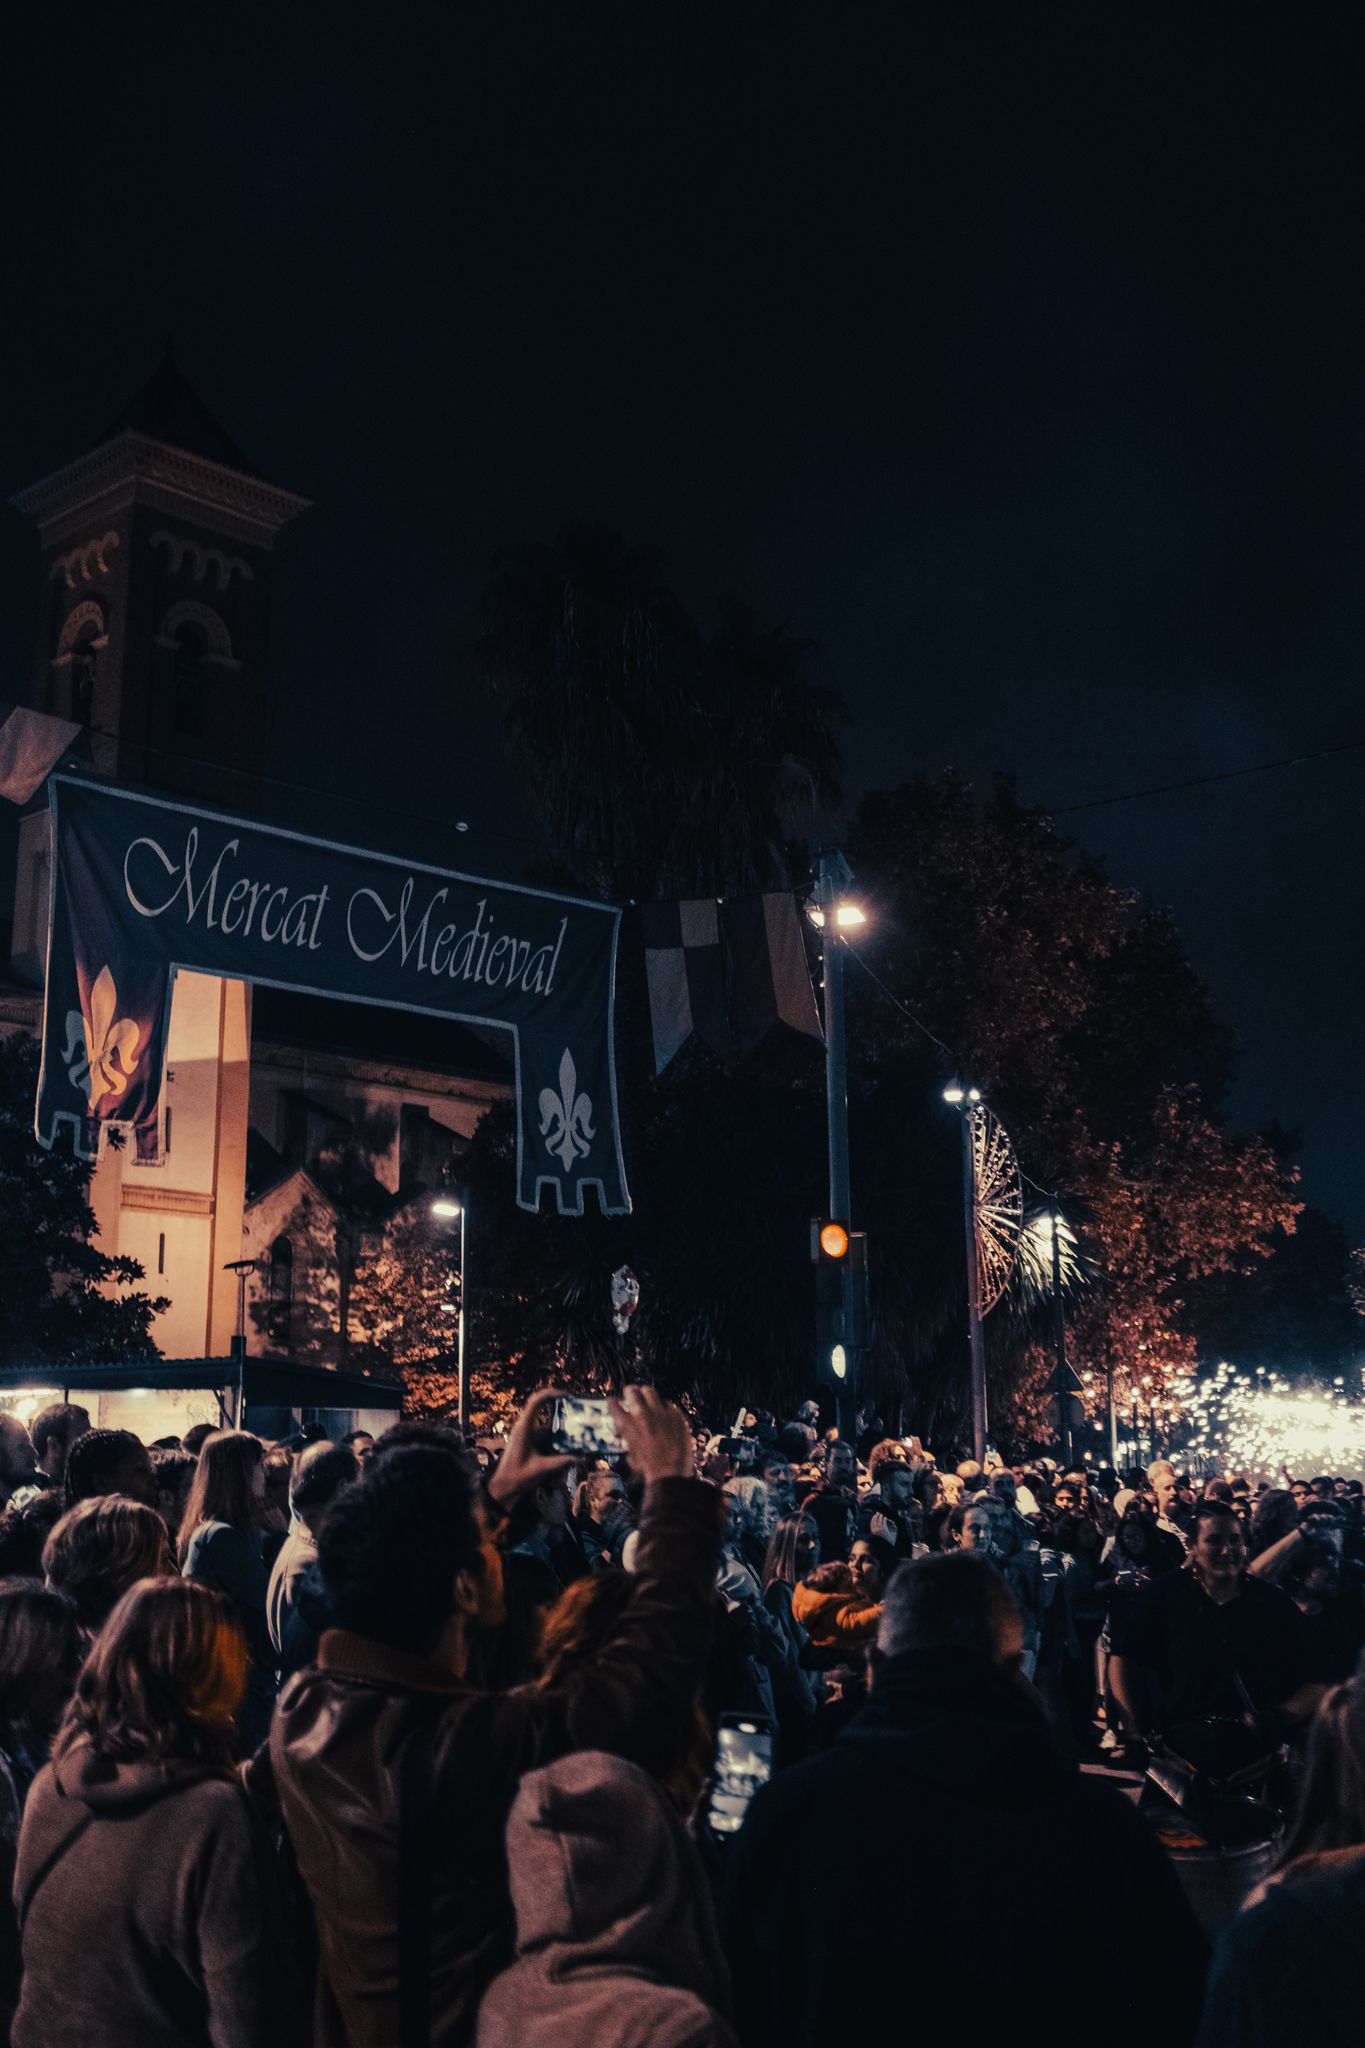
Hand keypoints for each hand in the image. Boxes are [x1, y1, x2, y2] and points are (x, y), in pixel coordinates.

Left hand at [486, 1389, 574, 1507]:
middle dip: (561, 1408)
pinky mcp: (530, 1442)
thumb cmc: (518, 1477)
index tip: (567, 1396)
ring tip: (580, 1428)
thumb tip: (582, 1457)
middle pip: (544, 1409)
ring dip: (561, 1424)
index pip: (536, 1402)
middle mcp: (525, 1427)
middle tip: (579, 1410)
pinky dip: (557, 1436)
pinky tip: (570, 1443)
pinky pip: (545, 1434)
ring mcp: (527, 1434)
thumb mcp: (542, 1468)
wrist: (503, 1488)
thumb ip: (562, 1462)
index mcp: (524, 1428)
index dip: (551, 1394)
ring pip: (546, 1423)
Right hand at [610, 1386, 693, 1484]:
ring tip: (646, 1399)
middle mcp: (642, 1414)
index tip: (612, 1402)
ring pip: (650, 1391)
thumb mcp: (631, 1456)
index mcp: (627, 1424)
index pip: (614, 1404)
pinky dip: (663, 1407)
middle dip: (629, 1393)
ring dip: (645, 1395)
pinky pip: (668, 1403)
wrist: (670, 1473)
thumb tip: (626, 1438)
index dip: (612, 1403)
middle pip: (632, 1391)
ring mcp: (660, 1412)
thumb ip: (628, 1442)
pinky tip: (663, 1413)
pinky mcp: (675, 1414)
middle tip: (630, 1395)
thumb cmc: (648, 1469)